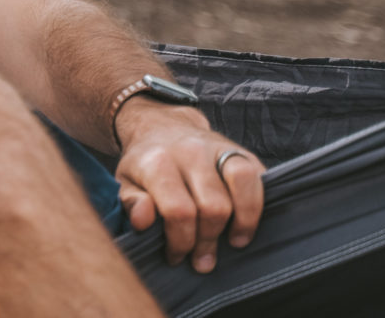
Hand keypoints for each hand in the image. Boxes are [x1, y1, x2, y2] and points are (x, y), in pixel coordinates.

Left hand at [113, 101, 264, 273]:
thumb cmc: (145, 163)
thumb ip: (131, 202)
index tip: (176, 256)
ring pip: (243, 185)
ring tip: (234, 242)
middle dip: (208, 241)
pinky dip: (258, 205)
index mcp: (158, 162)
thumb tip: (143, 220)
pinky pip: (259, 177)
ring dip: (243, 222)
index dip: (181, 242)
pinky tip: (246, 223)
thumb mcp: (125, 182)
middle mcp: (191, 151)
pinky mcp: (241, 149)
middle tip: (201, 259)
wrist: (162, 126)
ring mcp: (219, 147)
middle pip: (213, 207)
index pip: (179, 211)